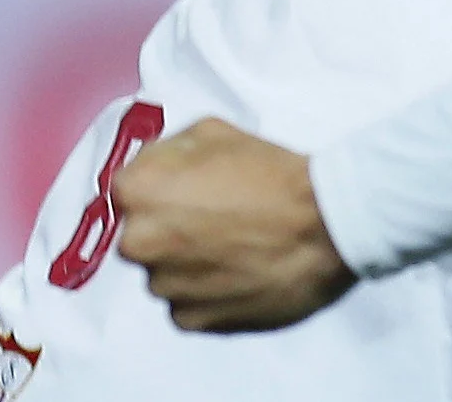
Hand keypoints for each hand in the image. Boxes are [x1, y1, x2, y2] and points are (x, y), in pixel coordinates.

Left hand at [110, 120, 359, 332]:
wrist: (324, 225)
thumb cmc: (272, 174)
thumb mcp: (214, 131)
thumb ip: (169, 150)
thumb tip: (156, 166)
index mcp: (138, 192)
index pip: (126, 190)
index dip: (161, 187)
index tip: (189, 190)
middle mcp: (139, 243)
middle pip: (142, 234)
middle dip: (170, 227)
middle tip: (217, 217)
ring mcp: (163, 286)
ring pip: (164, 271)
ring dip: (189, 261)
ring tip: (236, 246)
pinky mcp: (190, 320)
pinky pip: (187, 303)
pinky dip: (207, 291)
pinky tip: (240, 271)